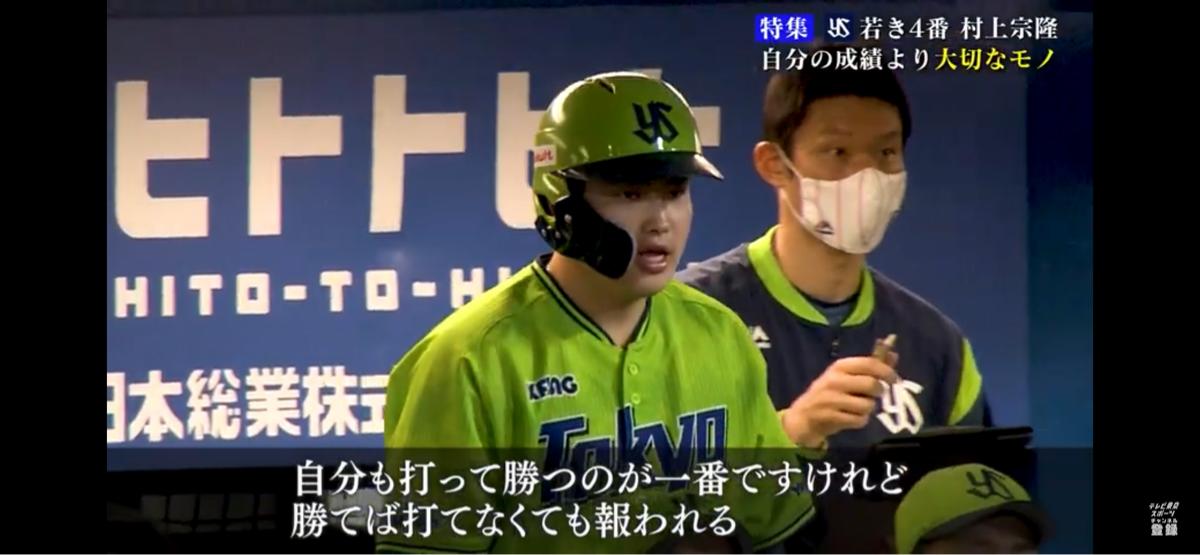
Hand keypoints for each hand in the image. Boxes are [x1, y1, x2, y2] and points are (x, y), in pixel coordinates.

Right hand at [781, 348, 899, 447]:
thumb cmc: (830, 393)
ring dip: (867, 409)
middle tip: (872, 395)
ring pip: (868, 405)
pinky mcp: (831, 417)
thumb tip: (893, 353)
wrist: (803, 416)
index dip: (886, 371)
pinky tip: (850, 417)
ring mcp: (831, 399)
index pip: (869, 363)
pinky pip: (859, 420)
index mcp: (840, 366)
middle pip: (872, 385)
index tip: (894, 379)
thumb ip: (871, 365)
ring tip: (857, 407)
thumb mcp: (847, 375)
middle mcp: (834, 380)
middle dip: (878, 392)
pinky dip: (859, 421)